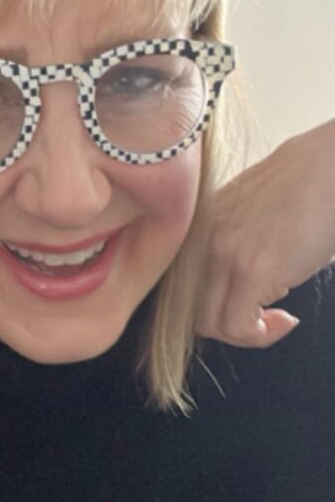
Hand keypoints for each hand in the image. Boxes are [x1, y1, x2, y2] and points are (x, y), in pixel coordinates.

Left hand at [195, 119, 334, 346]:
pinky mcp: (252, 270)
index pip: (181, 282)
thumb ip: (234, 236)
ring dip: (245, 333)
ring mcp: (224, 253)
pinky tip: (286, 318)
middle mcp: (202, 237)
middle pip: (190, 308)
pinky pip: (239, 327)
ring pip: (210, 323)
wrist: (334, 166)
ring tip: (276, 318)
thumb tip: (238, 275)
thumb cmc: (309, 181)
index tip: (240, 304)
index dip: (209, 303)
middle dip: (226, 323)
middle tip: (259, 318)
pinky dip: (262, 335)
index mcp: (199, 221)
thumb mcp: (252, 206)